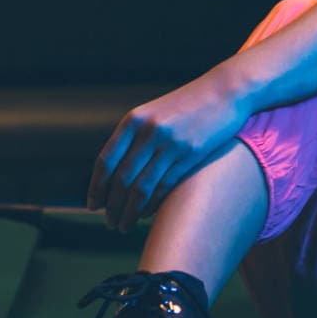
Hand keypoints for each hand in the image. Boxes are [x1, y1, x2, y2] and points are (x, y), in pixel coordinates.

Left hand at [87, 73, 250, 232]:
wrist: (223, 90)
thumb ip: (133, 138)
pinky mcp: (191, 154)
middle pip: (122, 179)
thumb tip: (112, 174)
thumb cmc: (185, 106)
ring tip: (124, 226)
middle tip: (109, 223)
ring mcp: (171, 143)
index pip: (106, 161)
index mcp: (133, 121)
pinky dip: (152, 204)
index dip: (96, 187)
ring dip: (130, 211)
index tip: (93, 206)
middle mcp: (149, 131)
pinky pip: (165, 186)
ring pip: (142, 187)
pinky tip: (146, 214)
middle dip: (112, 206)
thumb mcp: (153, 114)